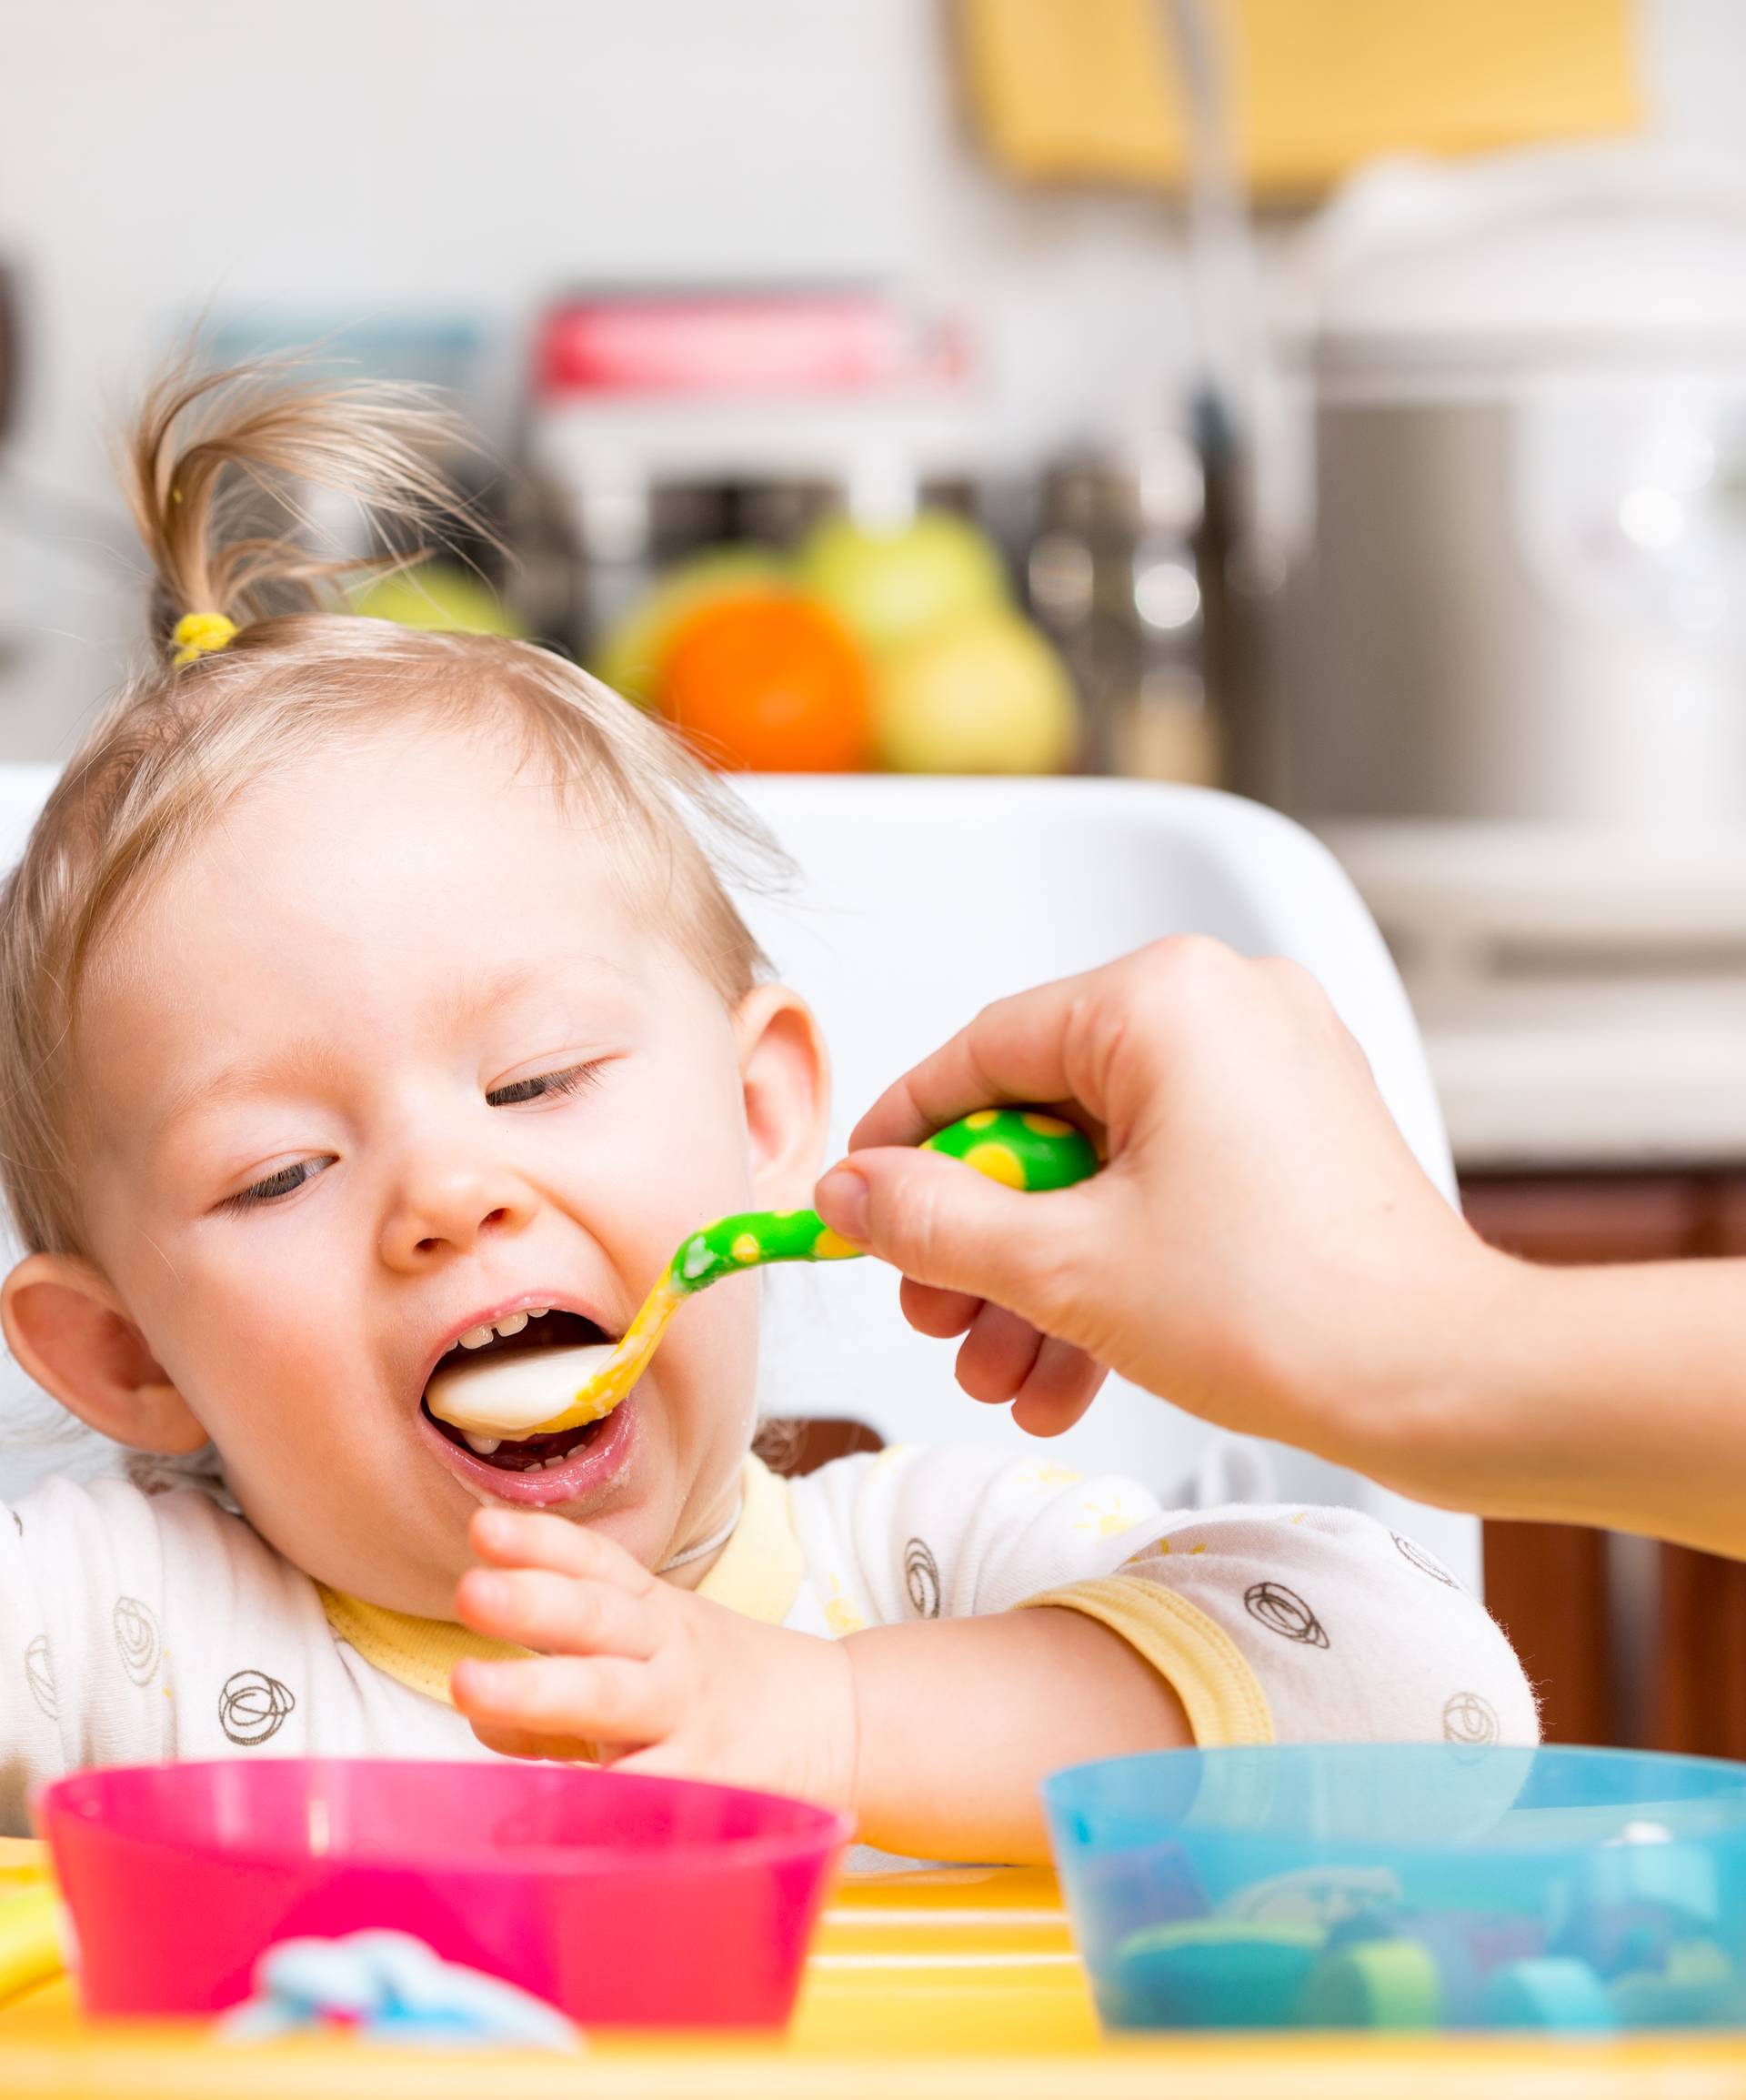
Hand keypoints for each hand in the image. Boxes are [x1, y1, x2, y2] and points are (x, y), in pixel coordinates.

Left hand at [450, 1508, 855, 1805]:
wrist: (845, 1723)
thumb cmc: (715, 1690)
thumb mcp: (652, 1651)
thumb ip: (564, 1675)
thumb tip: (483, 1717)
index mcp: (653, 1610)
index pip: (596, 1563)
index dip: (541, 1542)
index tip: (482, 1529)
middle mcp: (668, 1652)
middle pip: (597, 1618)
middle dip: (532, 1602)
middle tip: (471, 1590)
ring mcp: (686, 1717)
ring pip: (608, 1698)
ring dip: (536, 1689)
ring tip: (466, 1685)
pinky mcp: (705, 1785)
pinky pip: (637, 1792)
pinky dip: (585, 1800)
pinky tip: (528, 1814)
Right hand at [814, 937, 1513, 1472]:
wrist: (1449, 1383)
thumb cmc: (1296, 1311)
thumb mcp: (1067, 1268)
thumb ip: (935, 1220)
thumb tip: (853, 1192)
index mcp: (1164, 998)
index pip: (981, 1053)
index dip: (904, 1142)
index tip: (861, 1205)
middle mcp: (1224, 1007)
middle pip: (1040, 1118)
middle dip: (980, 1242)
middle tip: (938, 1315)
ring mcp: (1269, 1068)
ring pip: (1103, 1166)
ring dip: (1041, 1278)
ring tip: (1005, 1375)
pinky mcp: (1295, 1131)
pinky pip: (1167, 1184)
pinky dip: (1115, 1266)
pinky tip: (1069, 1372)